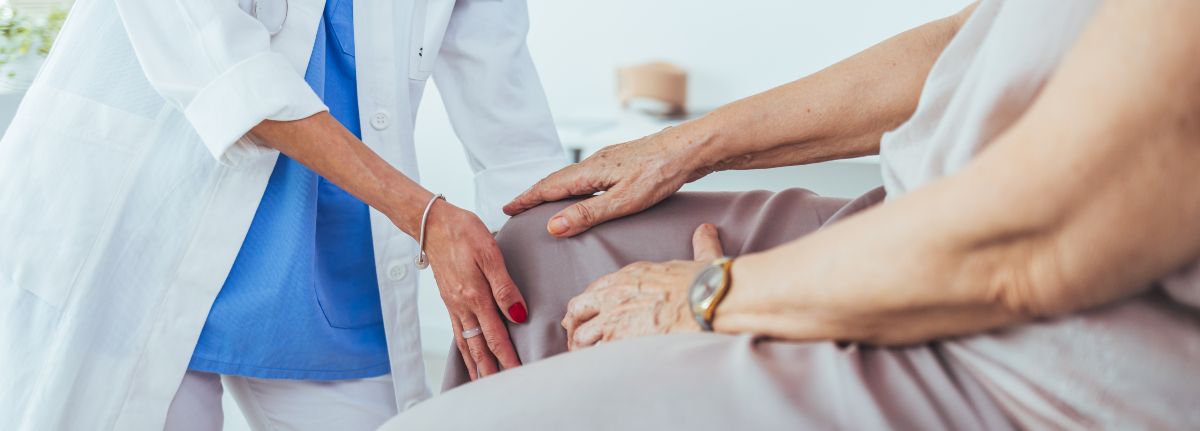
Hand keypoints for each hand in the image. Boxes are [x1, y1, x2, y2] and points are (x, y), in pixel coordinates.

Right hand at [421, 199, 527, 379]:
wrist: (431, 223)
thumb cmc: (462, 231)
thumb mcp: (490, 253)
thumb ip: (504, 286)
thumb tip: (517, 314)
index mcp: (475, 295)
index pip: (495, 334)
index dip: (507, 355)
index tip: (518, 370)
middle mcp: (462, 305)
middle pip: (478, 346)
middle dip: (490, 368)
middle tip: (501, 385)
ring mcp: (453, 304)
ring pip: (466, 341)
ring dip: (475, 363)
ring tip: (483, 380)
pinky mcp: (448, 299)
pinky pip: (457, 331)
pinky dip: (464, 348)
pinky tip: (468, 353)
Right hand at [503, 125, 715, 237]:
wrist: (692, 148)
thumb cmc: (662, 173)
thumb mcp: (624, 201)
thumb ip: (588, 214)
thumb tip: (552, 225)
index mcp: (591, 171)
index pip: (549, 187)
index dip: (527, 199)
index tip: (508, 209)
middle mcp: (596, 162)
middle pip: (557, 180)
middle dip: (534, 194)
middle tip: (517, 207)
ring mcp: (610, 161)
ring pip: (573, 177)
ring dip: (553, 190)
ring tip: (542, 202)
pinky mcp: (623, 163)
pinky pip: (588, 175)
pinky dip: (574, 186)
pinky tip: (583, 192)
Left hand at [562, 224, 723, 350]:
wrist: (708, 302)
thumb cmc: (706, 283)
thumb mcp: (700, 258)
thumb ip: (699, 246)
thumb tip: (705, 231)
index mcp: (629, 275)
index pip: (595, 289)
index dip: (588, 304)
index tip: (588, 313)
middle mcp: (615, 294)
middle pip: (577, 309)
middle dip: (574, 323)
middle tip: (578, 336)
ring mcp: (614, 318)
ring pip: (581, 335)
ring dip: (581, 346)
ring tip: (585, 355)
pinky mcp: (619, 341)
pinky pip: (594, 353)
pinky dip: (594, 360)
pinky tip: (599, 366)